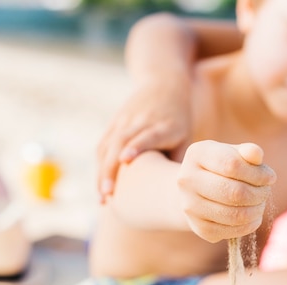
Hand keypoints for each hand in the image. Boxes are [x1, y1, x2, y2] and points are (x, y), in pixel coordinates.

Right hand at [97, 79, 191, 201]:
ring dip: (102, 172)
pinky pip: (104, 145)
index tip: (124, 159)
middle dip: (111, 169)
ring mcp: (125, 121)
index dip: (135, 146)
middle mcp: (141, 121)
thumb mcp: (186, 136)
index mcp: (163, 125)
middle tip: (107, 194)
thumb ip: (178, 161)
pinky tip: (101, 185)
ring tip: (102, 197)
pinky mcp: (115, 123)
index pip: (147, 135)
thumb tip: (178, 192)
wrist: (164, 84)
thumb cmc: (179, 120)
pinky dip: (100, 165)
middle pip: (120, 143)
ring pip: (108, 146)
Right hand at [178, 141, 275, 242]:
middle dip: (259, 194)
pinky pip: (232, 231)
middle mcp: (187, 180)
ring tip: (260, 204)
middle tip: (266, 192)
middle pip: (235, 192)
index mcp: (197, 154)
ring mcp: (190, 206)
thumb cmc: (221, 168)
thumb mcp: (234, 154)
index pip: (232, 165)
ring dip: (256, 211)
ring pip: (235, 215)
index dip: (258, 174)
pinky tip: (252, 216)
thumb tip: (256, 154)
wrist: (195, 191)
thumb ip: (248, 152)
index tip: (270, 178)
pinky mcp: (198, 228)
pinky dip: (249, 224)